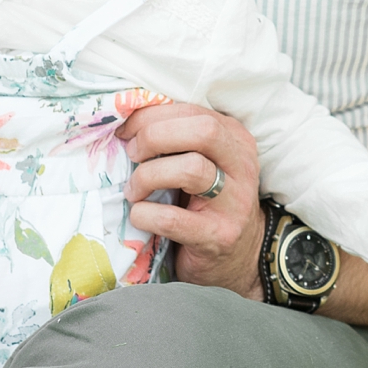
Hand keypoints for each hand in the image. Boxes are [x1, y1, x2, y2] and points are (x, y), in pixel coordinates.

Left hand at [122, 102, 263, 298]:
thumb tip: (127, 123)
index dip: (152, 116)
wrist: (238, 256)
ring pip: (191, 169)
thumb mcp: (203, 162)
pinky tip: (140, 216)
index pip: (194, 112)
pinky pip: (173, 219)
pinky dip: (146, 214)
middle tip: (132, 155)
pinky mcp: (218, 237)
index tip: (126, 131)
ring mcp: (234, 203)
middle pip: (202, 131)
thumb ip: (178, 140)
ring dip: (148, 176)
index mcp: (236, 139)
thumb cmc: (206, 202)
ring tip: (134, 191)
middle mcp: (242, 166)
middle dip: (155, 137)